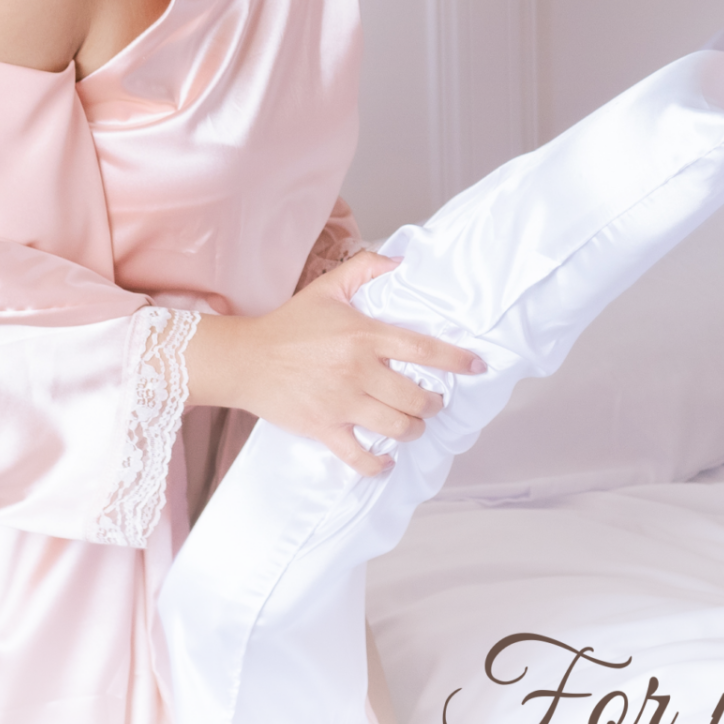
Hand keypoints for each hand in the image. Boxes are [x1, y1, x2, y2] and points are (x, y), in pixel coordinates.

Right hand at [182, 253, 484, 478]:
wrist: (244, 359)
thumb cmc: (288, 325)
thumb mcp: (329, 288)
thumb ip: (366, 268)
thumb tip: (401, 259)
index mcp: (365, 337)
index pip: (422, 349)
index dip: (455, 360)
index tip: (478, 366)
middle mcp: (358, 371)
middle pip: (415, 396)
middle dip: (435, 403)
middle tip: (437, 401)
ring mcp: (341, 403)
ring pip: (395, 426)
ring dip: (414, 429)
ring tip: (416, 424)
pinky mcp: (322, 428)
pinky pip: (357, 455)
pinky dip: (377, 464)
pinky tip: (387, 462)